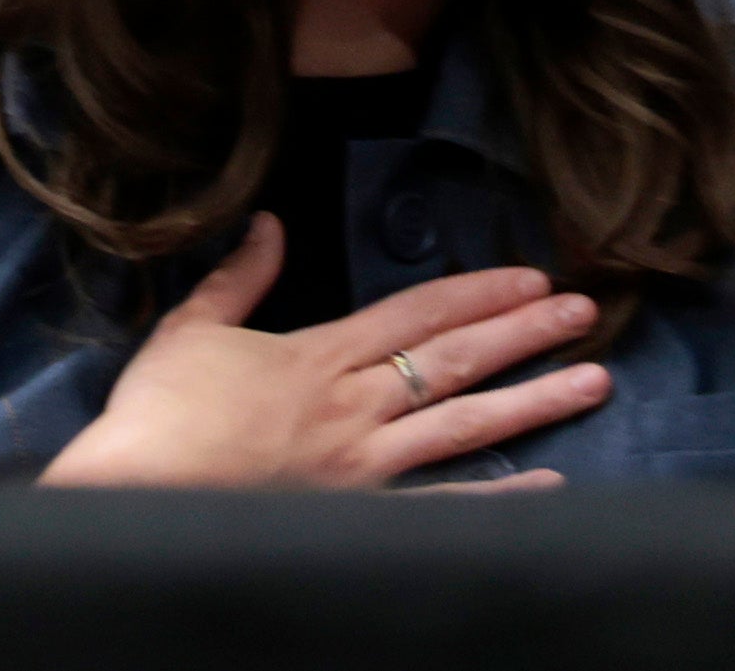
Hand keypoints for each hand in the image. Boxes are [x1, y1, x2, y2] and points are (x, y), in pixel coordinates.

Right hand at [38, 215, 609, 491]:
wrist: (141, 489)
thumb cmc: (162, 412)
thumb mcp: (193, 328)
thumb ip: (239, 278)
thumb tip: (268, 223)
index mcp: (320, 355)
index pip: (417, 313)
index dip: (478, 291)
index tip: (530, 275)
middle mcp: (356, 404)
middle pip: (456, 359)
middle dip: (525, 330)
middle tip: (585, 310)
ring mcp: (366, 463)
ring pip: (466, 423)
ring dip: (535, 398)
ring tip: (594, 379)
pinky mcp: (361, 511)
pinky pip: (444, 503)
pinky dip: (500, 495)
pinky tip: (550, 482)